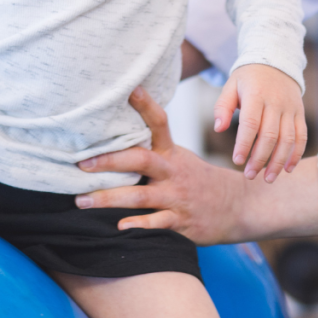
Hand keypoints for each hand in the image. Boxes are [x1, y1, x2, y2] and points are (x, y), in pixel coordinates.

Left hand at [76, 87, 245, 242]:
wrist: (236, 205)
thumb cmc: (197, 179)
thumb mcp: (180, 158)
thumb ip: (154, 149)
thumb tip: (118, 133)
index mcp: (172, 152)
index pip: (160, 123)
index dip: (146, 106)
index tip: (130, 90)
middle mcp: (173, 171)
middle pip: (141, 160)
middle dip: (110, 161)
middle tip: (82, 163)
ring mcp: (176, 196)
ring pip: (140, 196)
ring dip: (108, 198)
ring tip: (81, 201)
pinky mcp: (181, 221)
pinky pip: (157, 223)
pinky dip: (139, 225)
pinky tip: (119, 226)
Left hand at [214, 63, 306, 181]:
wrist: (275, 60)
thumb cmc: (248, 78)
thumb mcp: (231, 85)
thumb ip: (222, 106)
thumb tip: (218, 128)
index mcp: (256, 94)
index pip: (251, 123)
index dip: (244, 144)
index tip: (237, 161)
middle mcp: (276, 102)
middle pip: (270, 135)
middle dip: (260, 159)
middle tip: (249, 175)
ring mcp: (290, 108)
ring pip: (288, 139)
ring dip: (278, 162)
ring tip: (267, 179)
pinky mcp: (299, 113)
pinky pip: (301, 136)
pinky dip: (296, 154)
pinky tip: (287, 169)